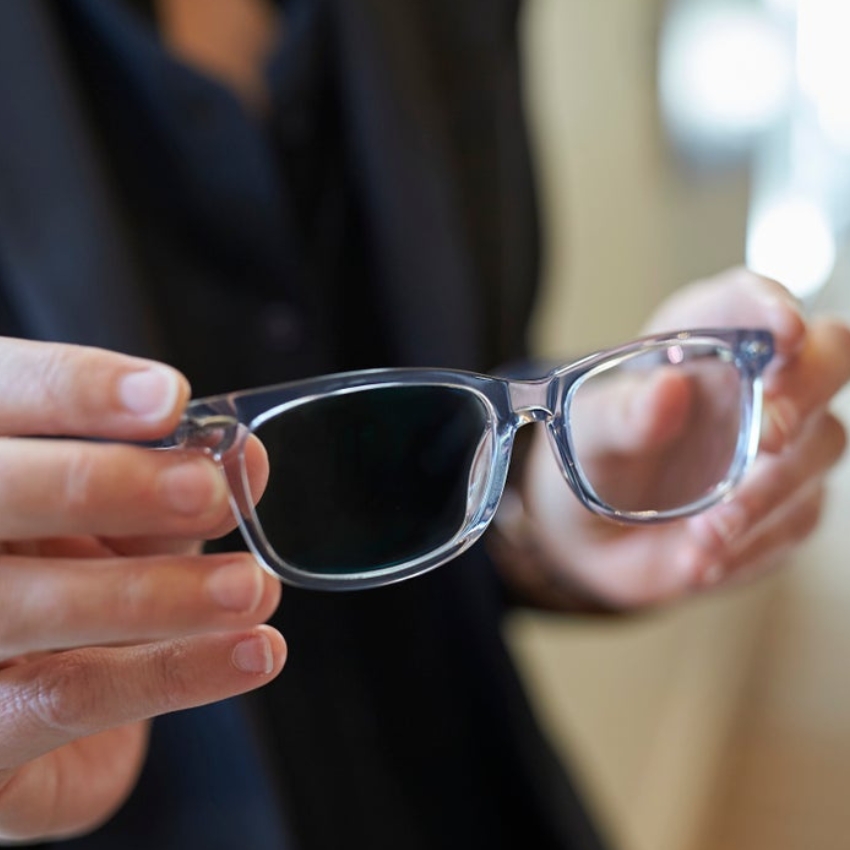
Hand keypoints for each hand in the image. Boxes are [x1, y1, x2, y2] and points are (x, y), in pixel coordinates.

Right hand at [0, 339, 284, 841]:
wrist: (26, 710)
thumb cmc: (74, 585)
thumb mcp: (125, 523)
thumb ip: (175, 489)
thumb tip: (250, 461)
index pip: (5, 394)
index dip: (78, 391)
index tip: (169, 396)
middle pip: (3, 493)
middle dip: (109, 484)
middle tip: (208, 491)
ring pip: (34, 603)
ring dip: (156, 593)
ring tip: (251, 587)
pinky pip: (69, 699)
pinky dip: (175, 673)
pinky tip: (251, 654)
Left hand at [502, 268, 849, 609]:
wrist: (589, 533)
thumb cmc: (590, 457)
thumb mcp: (585, 433)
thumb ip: (621, 414)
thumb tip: (669, 388)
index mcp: (701, 338)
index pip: (750, 299)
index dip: (775, 306)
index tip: (781, 333)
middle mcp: (754, 381)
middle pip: (828, 356)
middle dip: (806, 392)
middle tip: (768, 436)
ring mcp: (779, 444)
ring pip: (822, 445)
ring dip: (768, 491)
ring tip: (703, 532)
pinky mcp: (785, 504)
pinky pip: (796, 519)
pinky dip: (751, 544)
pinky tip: (700, 560)